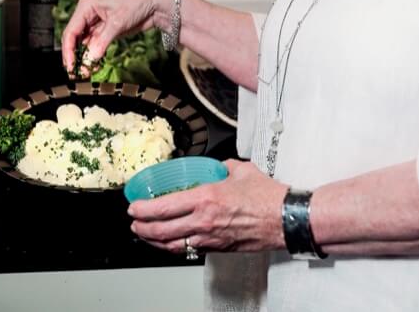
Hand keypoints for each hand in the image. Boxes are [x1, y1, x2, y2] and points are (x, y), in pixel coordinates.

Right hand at [61, 0, 161, 75]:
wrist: (154, 4)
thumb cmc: (136, 2)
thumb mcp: (117, 22)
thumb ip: (101, 42)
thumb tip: (90, 59)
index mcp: (86, 5)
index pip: (71, 31)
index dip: (68, 50)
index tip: (70, 65)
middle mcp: (88, 13)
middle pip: (74, 38)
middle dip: (75, 56)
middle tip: (76, 73)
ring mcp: (96, 23)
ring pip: (83, 44)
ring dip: (84, 58)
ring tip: (86, 72)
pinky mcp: (104, 31)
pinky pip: (94, 46)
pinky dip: (93, 56)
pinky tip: (94, 65)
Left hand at [128, 159, 286, 253]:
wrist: (284, 218)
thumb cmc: (267, 196)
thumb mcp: (241, 170)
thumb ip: (224, 167)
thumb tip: (217, 166)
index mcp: (207, 198)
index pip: (164, 207)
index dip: (144, 210)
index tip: (135, 207)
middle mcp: (204, 221)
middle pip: (162, 231)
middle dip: (142, 228)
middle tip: (134, 223)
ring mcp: (210, 238)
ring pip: (172, 246)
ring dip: (154, 241)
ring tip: (145, 235)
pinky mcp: (219, 248)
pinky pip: (189, 250)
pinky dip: (174, 247)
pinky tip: (171, 242)